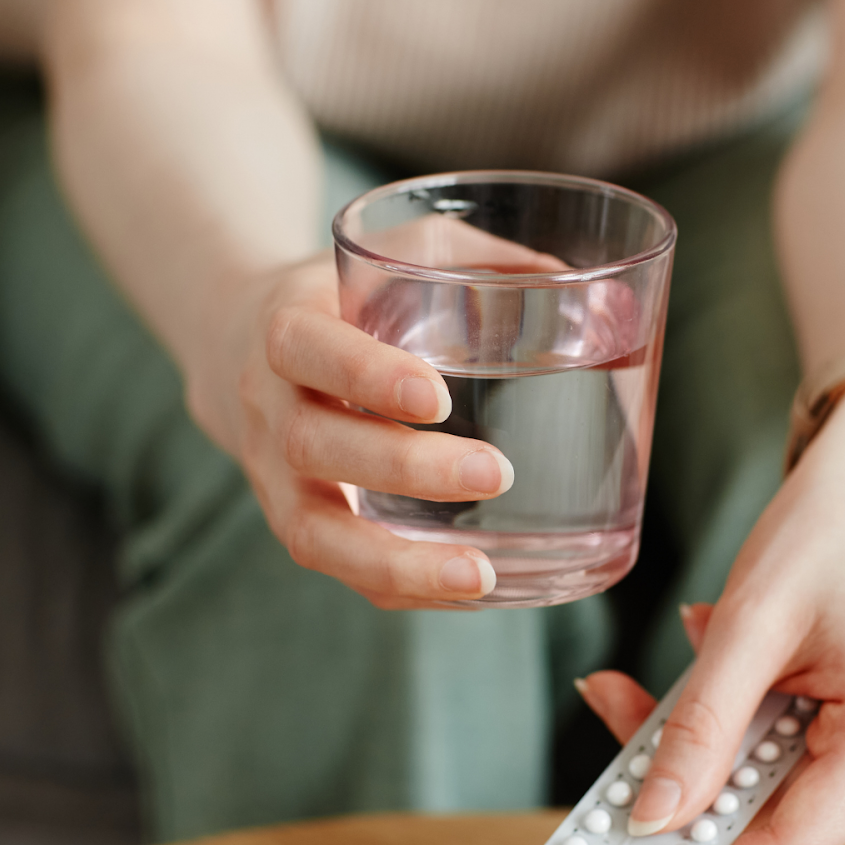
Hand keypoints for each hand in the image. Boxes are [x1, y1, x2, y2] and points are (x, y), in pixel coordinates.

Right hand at [181, 220, 562, 608]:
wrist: (241, 343)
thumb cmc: (350, 295)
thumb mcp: (402, 253)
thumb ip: (488, 264)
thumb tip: (604, 300)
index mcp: (287, 327)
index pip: (309, 351)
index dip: (365, 376)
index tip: (435, 395)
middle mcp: (269, 408)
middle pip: (316, 447)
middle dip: (405, 469)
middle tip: (498, 474)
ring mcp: (275, 477)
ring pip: (315, 532)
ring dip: (397, 561)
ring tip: (480, 578)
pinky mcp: (298, 520)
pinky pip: (341, 568)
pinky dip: (402, 586)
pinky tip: (467, 592)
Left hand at [576, 380, 844, 844]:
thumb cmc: (832, 524)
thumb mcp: (750, 620)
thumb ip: (700, 726)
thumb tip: (651, 819)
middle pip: (777, 814)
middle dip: (687, 781)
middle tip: (614, 711)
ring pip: (778, 781)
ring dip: (708, 738)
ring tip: (669, 661)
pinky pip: (797, 748)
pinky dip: (742, 715)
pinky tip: (722, 649)